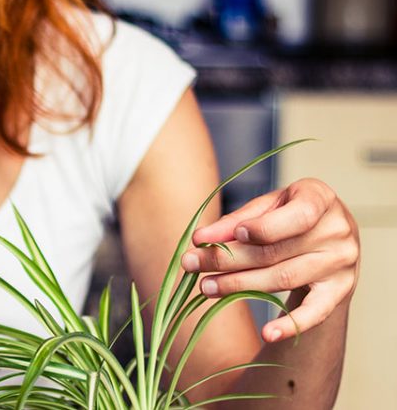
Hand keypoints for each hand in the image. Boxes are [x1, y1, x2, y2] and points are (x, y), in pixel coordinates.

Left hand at [181, 178, 359, 342]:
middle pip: (275, 252)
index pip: (295, 216)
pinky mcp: (339, 291)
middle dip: (227, 259)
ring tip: (206, 286)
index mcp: (319, 198)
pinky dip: (290, 325)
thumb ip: (238, 219)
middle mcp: (337, 231)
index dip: (260, 228)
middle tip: (191, 263)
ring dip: (239, 285)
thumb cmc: (290, 213)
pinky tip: (268, 334)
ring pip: (283, 278)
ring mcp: (341, 263)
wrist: (330, 233)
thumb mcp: (268, 205)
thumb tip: (200, 238)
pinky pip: (315, 312)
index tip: (222, 235)